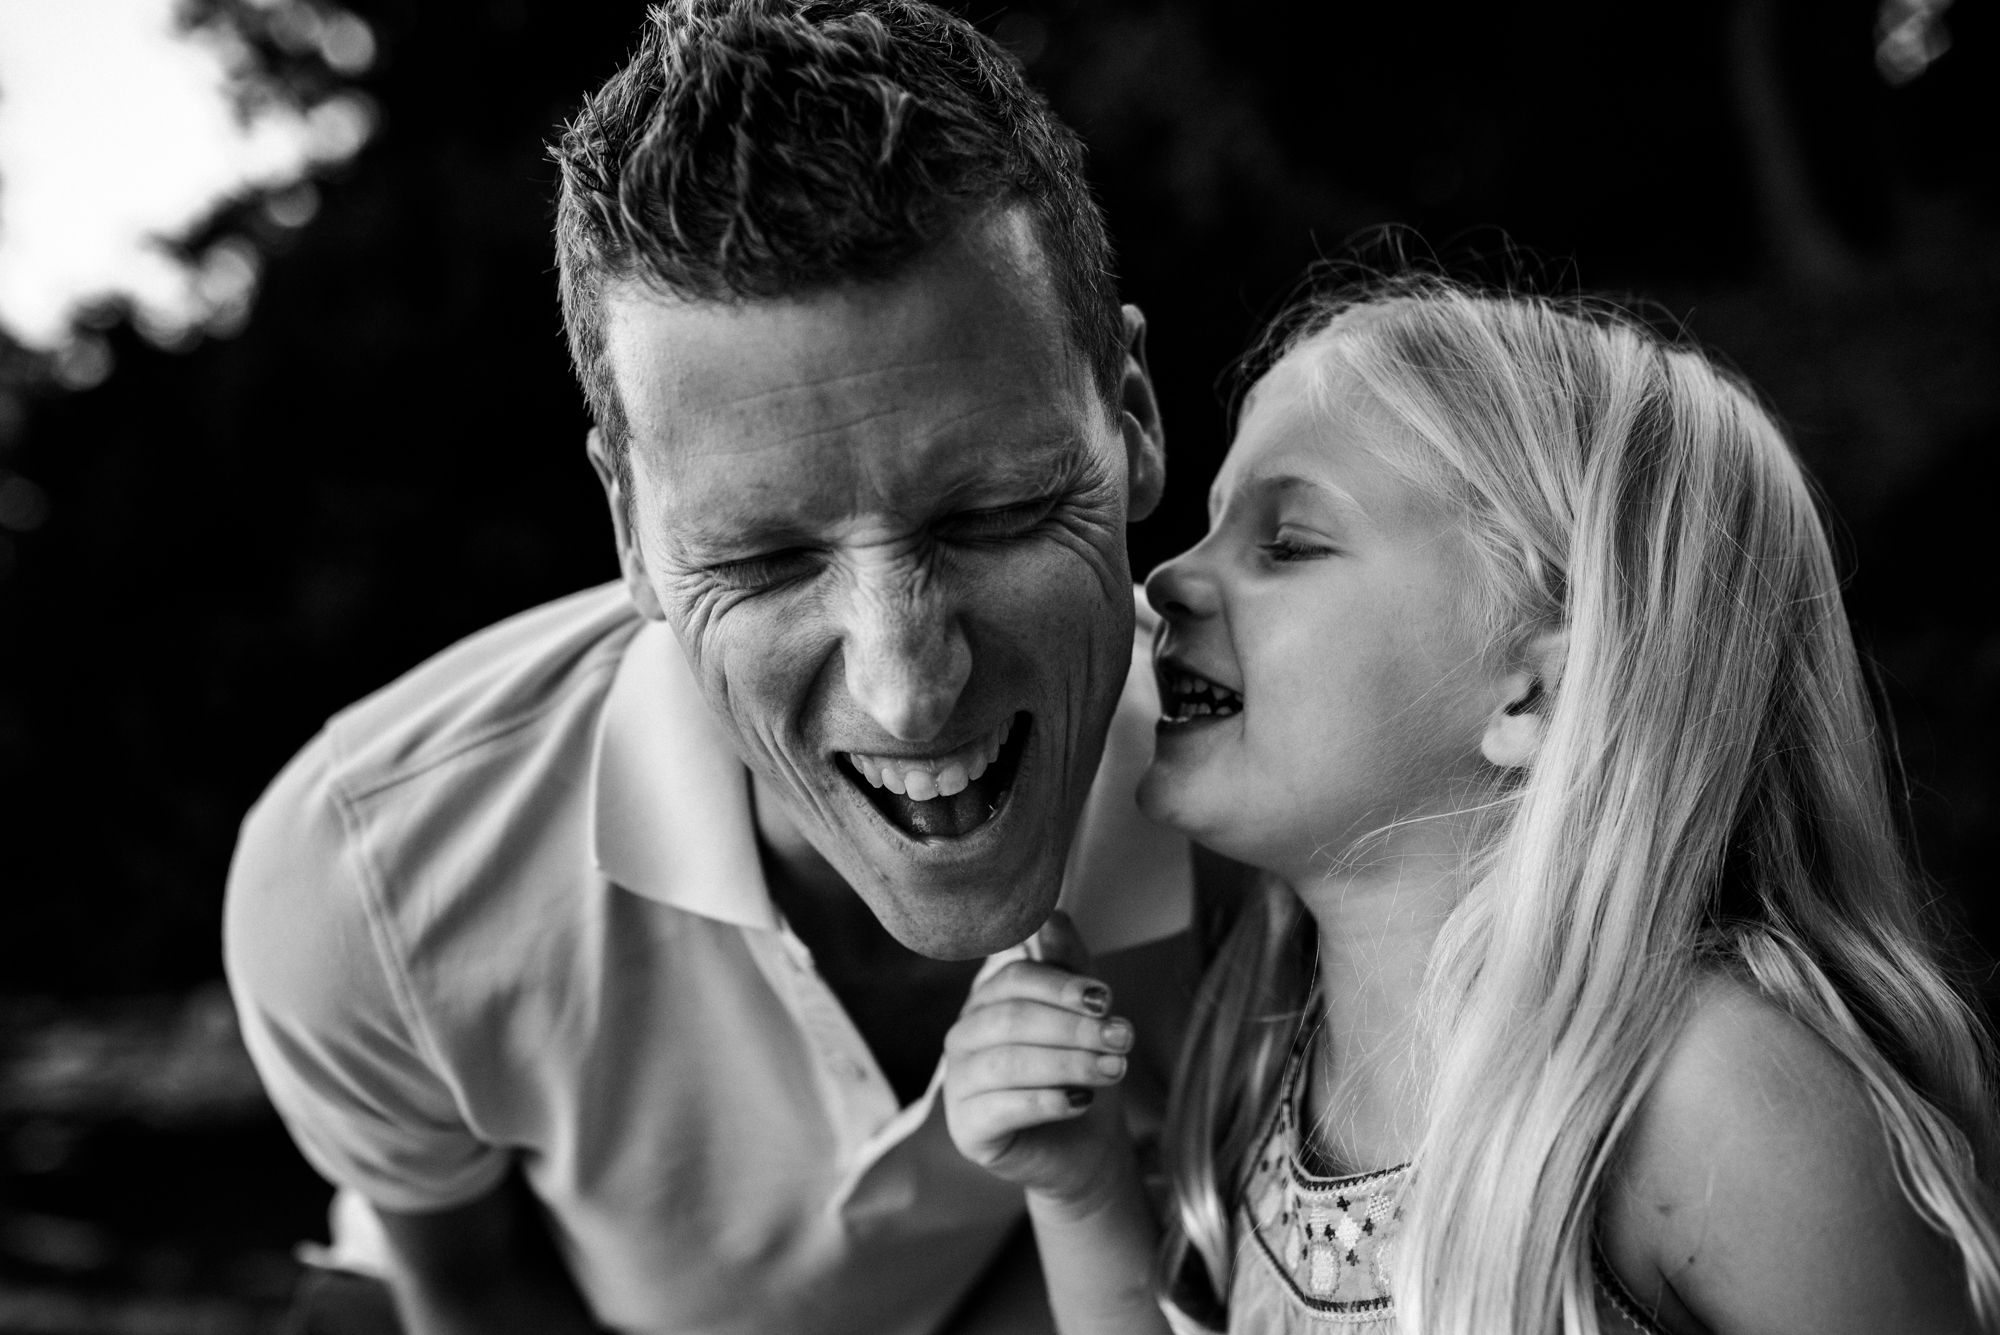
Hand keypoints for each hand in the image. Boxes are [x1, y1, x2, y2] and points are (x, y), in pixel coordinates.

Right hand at [944, 912, 1136, 1206]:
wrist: (1081, 1148)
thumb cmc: (1078, 1072)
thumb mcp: (1083, 1014)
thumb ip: (1067, 965)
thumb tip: (1052, 914)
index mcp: (985, 1001)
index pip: (1013, 980)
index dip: (1062, 986)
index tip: (1108, 999)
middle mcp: (962, 1038)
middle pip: (1012, 1019)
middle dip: (1074, 1027)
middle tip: (1124, 1038)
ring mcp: (958, 1084)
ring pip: (1008, 1062)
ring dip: (1069, 1063)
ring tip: (1116, 1070)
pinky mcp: (966, 1129)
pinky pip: (1002, 1108)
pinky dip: (1046, 1101)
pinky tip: (1081, 1100)